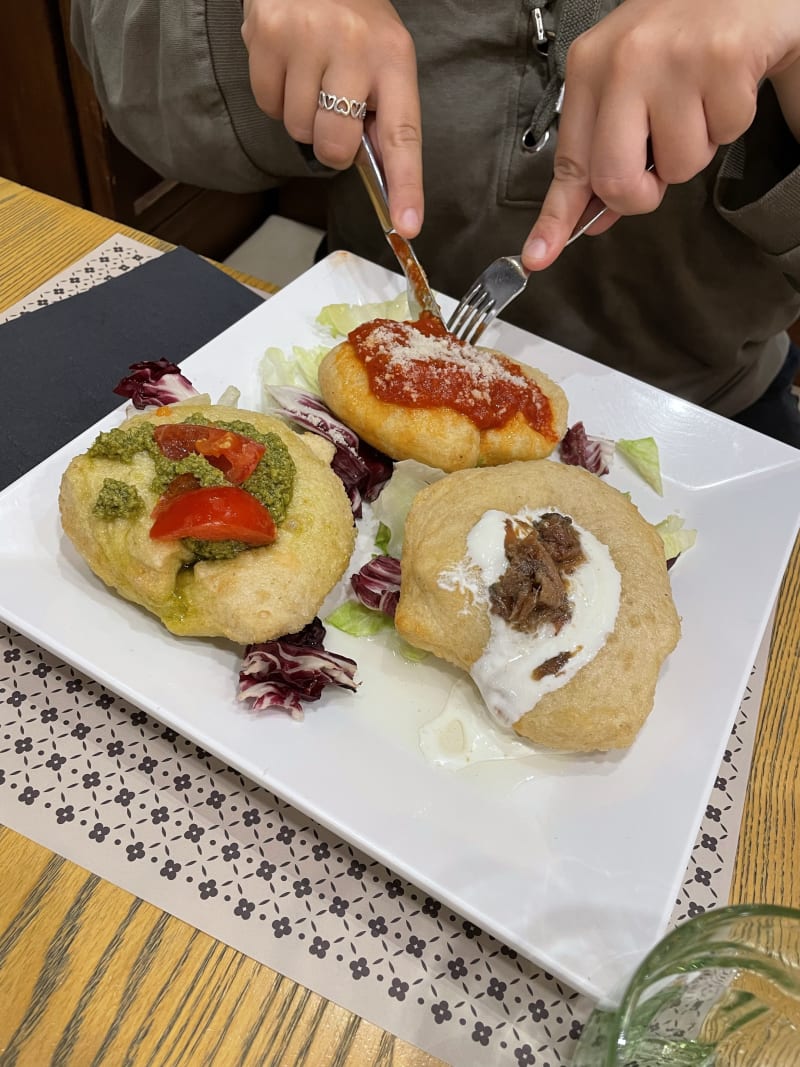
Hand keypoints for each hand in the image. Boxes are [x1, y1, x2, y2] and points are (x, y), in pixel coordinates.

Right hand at [241, 0, 422, 236]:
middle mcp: (353, 47)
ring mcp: (307, 39)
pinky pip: (268, 105)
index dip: (405, 186)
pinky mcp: (267, 36)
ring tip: (310, 74)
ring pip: (298, 129)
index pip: (402, 135)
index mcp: (394, 58)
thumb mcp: (382, 56)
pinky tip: (287, 65)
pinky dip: (275, 96)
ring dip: (301, 115)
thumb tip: (377, 175)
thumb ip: (382, 113)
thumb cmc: (352, 18)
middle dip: (331, 144)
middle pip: (335, 146)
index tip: (408, 224)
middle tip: (332, 110)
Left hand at [522, 0, 799, 269]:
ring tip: (699, 99)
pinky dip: (731, 119)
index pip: (569, 165)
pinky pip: (724, 134)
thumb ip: (608, 150)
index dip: (555, 219)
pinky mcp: (721, 60)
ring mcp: (671, 60)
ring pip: (678, 167)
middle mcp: (622, 63)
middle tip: (659, 162)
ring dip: (696, 147)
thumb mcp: (629, 82)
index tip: (538, 255)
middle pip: (616, 183)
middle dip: (643, 193)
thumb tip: (595, 215)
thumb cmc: (683, 31)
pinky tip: (725, 82)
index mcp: (590, 69)